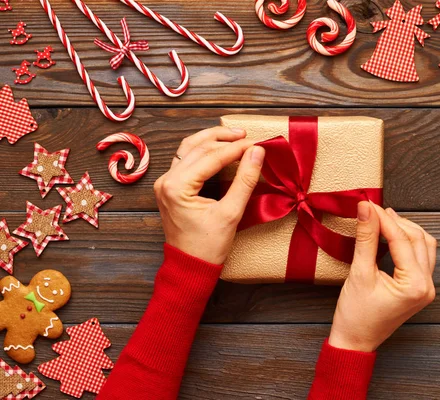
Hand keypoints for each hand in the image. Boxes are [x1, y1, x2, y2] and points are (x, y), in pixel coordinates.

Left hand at [154, 127, 264, 264]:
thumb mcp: (231, 214)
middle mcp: (166, 180)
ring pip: (189, 149)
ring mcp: (165, 182)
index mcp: (176, 187)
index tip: (258, 143)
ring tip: (235, 137)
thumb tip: (257, 152)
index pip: (211, 157)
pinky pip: (186, 160)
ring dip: (212, 140)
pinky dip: (204, 151)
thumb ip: (245, 181)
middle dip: (224, 139)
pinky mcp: (170, 187)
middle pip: (197, 147)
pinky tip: (220, 149)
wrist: (190, 267)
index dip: (236, 148)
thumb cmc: (208, 247)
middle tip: (248, 137)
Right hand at [328, 202, 435, 351]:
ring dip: (405, 229)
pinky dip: (407, 242)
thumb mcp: (359, 273)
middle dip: (396, 221)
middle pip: (418, 239)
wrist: (354, 342)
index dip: (383, 219)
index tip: (367, 204)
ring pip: (424, 245)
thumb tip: (366, 209)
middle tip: (373, 210)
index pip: (402, 240)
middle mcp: (427, 286)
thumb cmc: (356, 316)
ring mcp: (426, 288)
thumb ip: (366, 238)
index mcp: (416, 285)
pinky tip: (391, 235)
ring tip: (382, 218)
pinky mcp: (419, 288)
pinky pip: (420, 257)